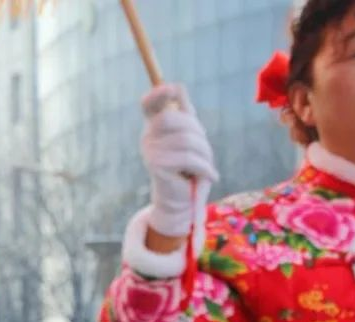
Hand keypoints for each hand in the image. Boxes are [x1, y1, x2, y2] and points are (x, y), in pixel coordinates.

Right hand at [140, 84, 218, 237]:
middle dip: (196, 131)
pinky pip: (188, 158)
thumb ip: (183, 112)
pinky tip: (210, 176)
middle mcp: (147, 137)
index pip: (149, 104)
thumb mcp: (190, 137)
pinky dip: (205, 168)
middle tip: (204, 149)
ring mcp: (149, 151)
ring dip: (205, 154)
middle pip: (174, 118)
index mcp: (155, 127)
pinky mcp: (156, 166)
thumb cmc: (188, 166)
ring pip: (186, 140)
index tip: (171, 89)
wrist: (181, 200)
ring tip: (206, 166)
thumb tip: (176, 86)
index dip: (158, 94)